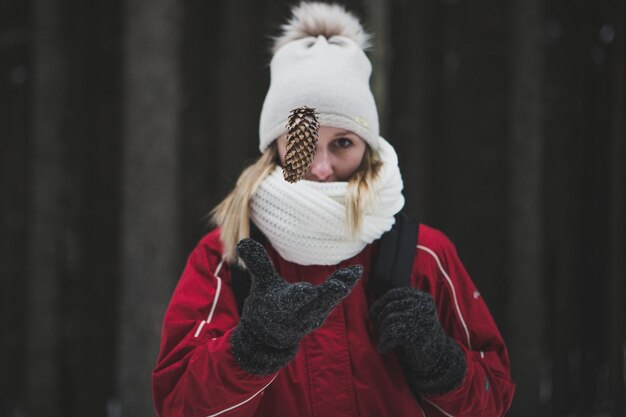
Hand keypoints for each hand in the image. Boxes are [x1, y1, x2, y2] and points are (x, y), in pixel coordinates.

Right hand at [231, 238, 362, 373]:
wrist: (269, 337)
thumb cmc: (265, 303)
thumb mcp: (260, 284)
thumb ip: (257, 264)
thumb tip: (244, 241)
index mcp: (281, 307)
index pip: (291, 301)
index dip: (300, 297)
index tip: (308, 290)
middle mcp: (299, 315)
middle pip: (317, 304)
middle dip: (329, 295)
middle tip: (341, 284)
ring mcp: (313, 317)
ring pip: (330, 302)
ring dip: (342, 288)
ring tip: (354, 273)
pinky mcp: (322, 314)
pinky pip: (335, 299)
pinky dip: (345, 286)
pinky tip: (355, 272)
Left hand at [369, 287, 465, 394]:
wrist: (439, 358)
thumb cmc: (421, 336)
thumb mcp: (415, 315)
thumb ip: (401, 308)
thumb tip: (372, 309)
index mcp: (423, 298)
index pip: (394, 294)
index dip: (380, 303)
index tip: (372, 314)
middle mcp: (423, 306)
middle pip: (390, 307)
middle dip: (379, 320)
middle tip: (379, 332)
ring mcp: (422, 320)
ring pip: (389, 321)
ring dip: (382, 333)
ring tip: (383, 342)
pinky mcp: (418, 335)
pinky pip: (391, 334)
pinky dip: (384, 343)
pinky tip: (384, 349)